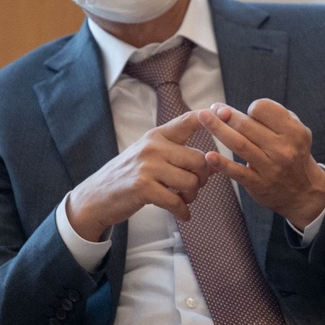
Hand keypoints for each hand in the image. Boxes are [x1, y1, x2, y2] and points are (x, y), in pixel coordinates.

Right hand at [67, 111, 211, 240]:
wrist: (97, 196)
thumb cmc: (129, 176)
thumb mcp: (148, 155)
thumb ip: (176, 154)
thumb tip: (212, 162)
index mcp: (157, 135)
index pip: (187, 120)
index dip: (210, 115)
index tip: (226, 111)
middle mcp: (153, 146)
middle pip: (199, 159)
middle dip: (203, 178)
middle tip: (194, 188)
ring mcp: (147, 166)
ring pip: (191, 182)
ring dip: (192, 196)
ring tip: (183, 200)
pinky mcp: (143, 187)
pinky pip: (177, 201)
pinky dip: (183, 211)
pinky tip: (181, 214)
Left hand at [195, 99, 324, 228]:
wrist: (304, 192)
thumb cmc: (293, 153)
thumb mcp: (295, 132)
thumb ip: (274, 117)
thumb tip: (235, 111)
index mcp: (293, 131)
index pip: (264, 109)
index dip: (252, 108)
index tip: (247, 113)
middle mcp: (283, 148)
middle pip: (247, 125)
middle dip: (226, 114)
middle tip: (212, 109)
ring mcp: (270, 167)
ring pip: (239, 144)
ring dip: (218, 129)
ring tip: (203, 118)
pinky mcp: (259, 184)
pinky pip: (237, 172)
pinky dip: (222, 163)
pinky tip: (208, 155)